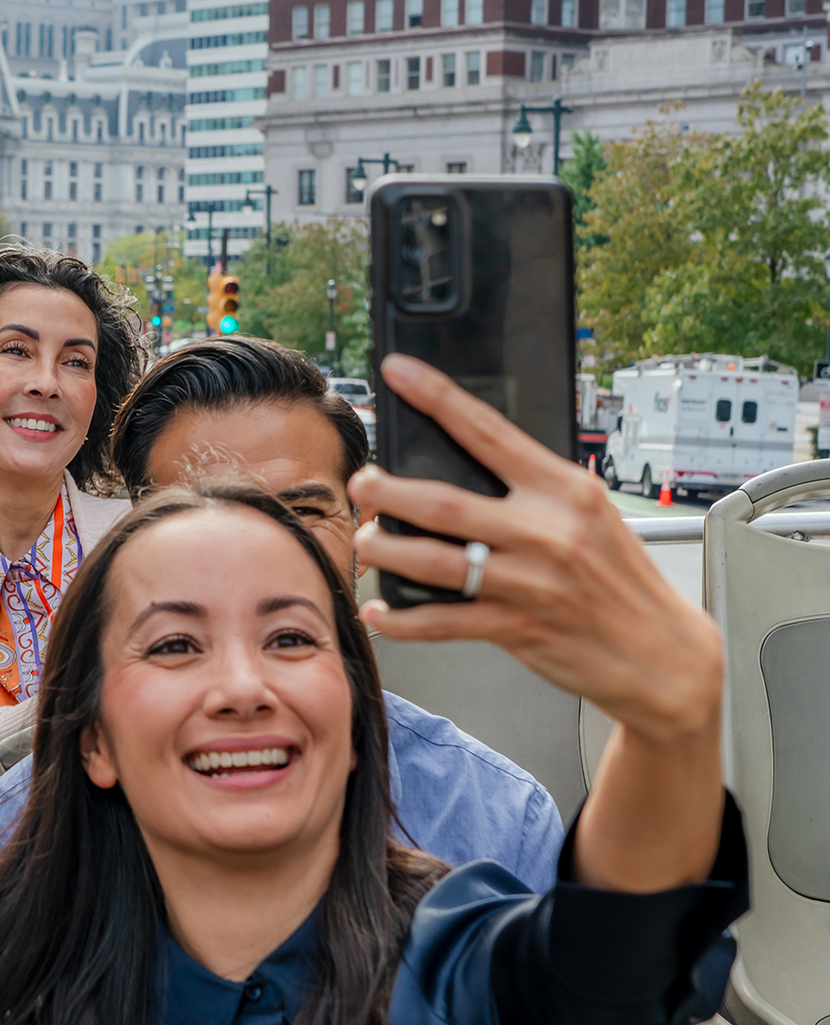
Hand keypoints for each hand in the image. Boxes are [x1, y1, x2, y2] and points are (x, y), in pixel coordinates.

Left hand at [351, 355, 721, 744]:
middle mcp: (546, 531)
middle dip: (389, 491)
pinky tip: (382, 612)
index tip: (398, 372)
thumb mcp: (592, 517)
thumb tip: (472, 471)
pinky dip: (405, 620)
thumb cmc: (622, 580)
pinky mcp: (519, 627)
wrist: (663, 651)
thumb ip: (537, 494)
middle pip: (445, 501)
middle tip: (362, 485)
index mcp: (563, 489)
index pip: (490, 431)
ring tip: (367, 542)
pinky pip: (445, 621)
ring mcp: (530, 581)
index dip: (437, 398)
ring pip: (435, 560)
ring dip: (388, 551)